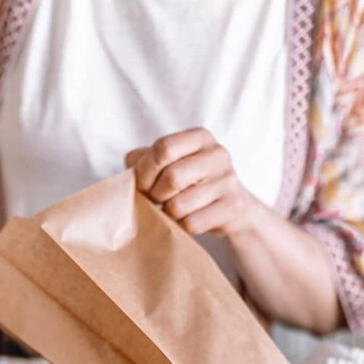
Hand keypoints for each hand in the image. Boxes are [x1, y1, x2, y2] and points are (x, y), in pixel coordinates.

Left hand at [126, 127, 258, 236]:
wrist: (231, 206)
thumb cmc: (189, 181)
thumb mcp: (168, 162)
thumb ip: (143, 160)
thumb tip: (131, 170)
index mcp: (200, 137)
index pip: (163, 148)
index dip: (145, 171)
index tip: (143, 185)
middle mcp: (218, 154)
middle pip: (171, 178)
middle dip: (155, 195)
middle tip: (156, 200)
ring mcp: (228, 181)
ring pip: (178, 205)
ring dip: (168, 213)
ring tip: (174, 209)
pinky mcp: (232, 207)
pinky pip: (191, 223)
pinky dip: (182, 226)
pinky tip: (188, 219)